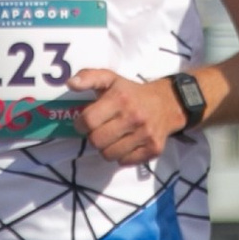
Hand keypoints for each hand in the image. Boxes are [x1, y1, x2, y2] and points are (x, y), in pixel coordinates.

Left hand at [65, 68, 183, 165]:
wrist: (168, 103)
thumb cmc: (131, 92)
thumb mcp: (110, 79)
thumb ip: (88, 77)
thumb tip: (70, 83)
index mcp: (120, 99)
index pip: (88, 121)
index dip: (80, 124)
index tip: (84, 122)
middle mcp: (134, 117)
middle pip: (96, 141)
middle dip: (93, 136)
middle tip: (100, 130)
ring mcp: (145, 134)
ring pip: (109, 155)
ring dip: (107, 148)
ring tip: (113, 137)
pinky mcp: (154, 149)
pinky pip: (125, 162)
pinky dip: (122, 155)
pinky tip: (126, 143)